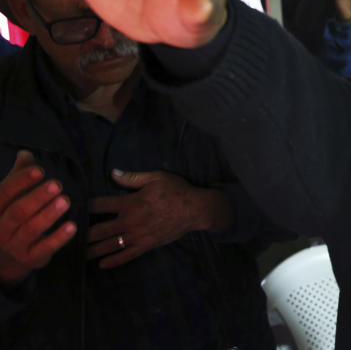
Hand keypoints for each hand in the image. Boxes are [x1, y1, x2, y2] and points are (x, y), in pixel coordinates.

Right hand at [0, 151, 76, 285]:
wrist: (6, 257)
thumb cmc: (12, 218)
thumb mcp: (11, 197)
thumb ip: (18, 175)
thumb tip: (25, 153)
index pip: (3, 194)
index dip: (20, 181)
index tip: (39, 170)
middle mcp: (0, 229)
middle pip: (17, 212)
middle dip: (37, 197)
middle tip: (57, 184)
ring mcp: (13, 246)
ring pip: (30, 230)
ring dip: (49, 215)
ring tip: (65, 201)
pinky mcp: (30, 259)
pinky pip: (44, 249)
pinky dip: (58, 238)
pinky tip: (72, 226)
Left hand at [86, 169, 227, 268]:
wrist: (195, 209)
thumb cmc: (176, 190)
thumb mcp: (156, 177)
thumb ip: (132, 178)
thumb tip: (112, 173)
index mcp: (131, 203)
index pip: (101, 205)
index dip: (86, 206)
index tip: (73, 208)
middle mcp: (130, 221)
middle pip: (100, 229)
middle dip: (82, 233)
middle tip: (68, 237)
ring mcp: (138, 235)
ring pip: (110, 245)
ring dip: (93, 250)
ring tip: (78, 254)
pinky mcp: (146, 245)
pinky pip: (127, 255)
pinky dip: (114, 261)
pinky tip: (102, 264)